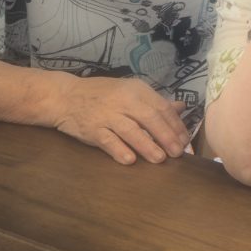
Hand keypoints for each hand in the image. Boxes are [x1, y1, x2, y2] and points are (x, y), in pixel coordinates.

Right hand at [52, 76, 190, 164]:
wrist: (65, 96)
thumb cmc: (102, 95)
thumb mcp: (130, 91)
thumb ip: (154, 102)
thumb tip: (181, 108)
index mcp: (136, 90)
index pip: (161, 107)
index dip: (175, 124)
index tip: (185, 140)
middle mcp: (123, 100)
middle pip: (150, 119)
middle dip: (166, 137)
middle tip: (178, 153)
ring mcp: (107, 115)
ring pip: (131, 131)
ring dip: (147, 146)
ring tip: (160, 159)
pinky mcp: (92, 129)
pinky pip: (108, 141)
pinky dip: (119, 150)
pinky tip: (130, 160)